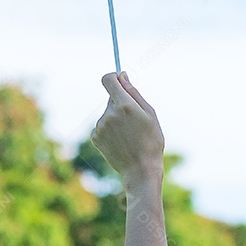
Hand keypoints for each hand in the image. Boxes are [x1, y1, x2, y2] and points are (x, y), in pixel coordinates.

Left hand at [91, 72, 164, 186]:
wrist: (141, 170)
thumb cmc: (151, 140)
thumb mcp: (149, 114)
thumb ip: (134, 92)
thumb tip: (122, 75)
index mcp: (124, 105)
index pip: (108, 80)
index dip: (113, 78)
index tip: (119, 81)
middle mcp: (109, 114)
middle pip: (111, 98)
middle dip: (121, 104)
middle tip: (134, 121)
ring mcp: (100, 126)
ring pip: (108, 113)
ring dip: (116, 118)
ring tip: (129, 135)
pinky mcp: (95, 137)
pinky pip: (102, 126)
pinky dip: (110, 130)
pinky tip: (121, 141)